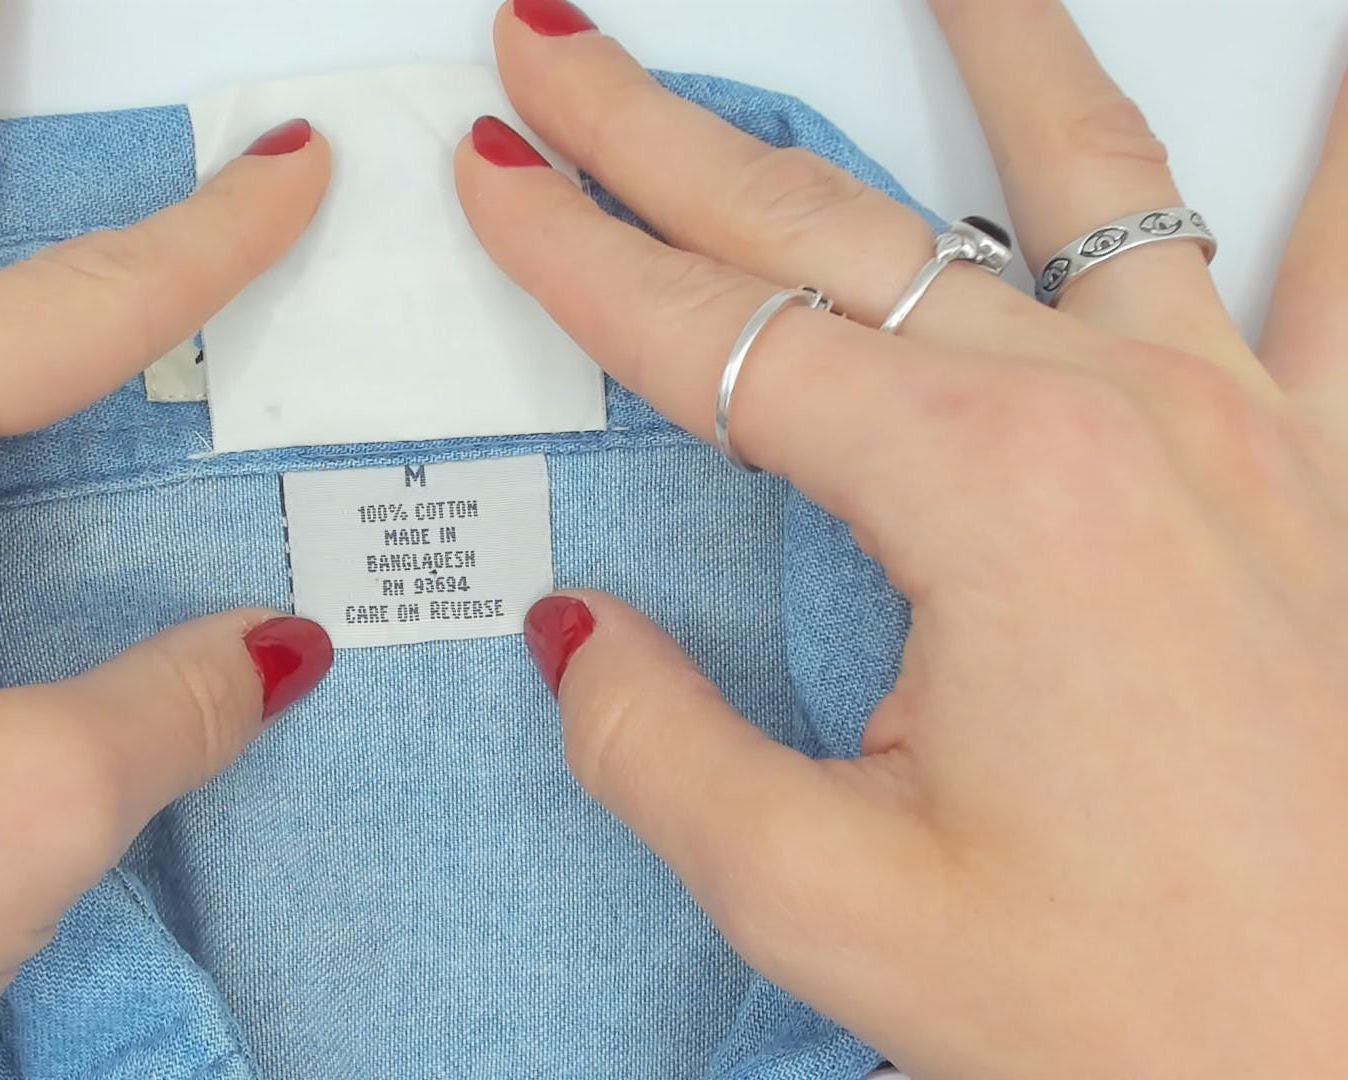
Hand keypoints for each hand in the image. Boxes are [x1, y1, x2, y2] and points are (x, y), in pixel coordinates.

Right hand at [460, 1, 1347, 1074]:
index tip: (494, 178)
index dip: (577, 253)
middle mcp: (1117, 420)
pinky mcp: (1321, 474)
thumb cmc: (1153, 1015)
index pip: (716, 338)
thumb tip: (581, 642)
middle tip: (558, 49)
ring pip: (1082, 177)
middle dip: (668, 134)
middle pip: (837, 229)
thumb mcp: (833, 910)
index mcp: (985, 502)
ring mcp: (1240, 427)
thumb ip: (665, 754)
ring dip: (982, 53)